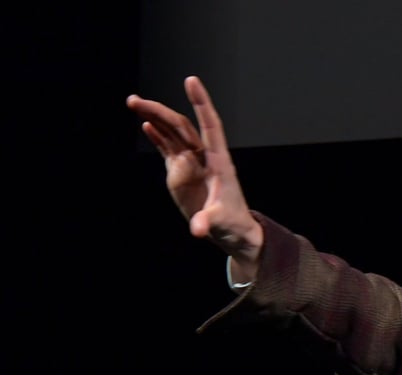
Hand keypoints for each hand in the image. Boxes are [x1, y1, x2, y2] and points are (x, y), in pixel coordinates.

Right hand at [127, 76, 262, 278]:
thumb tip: (197, 230)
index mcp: (219, 161)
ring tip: (133, 103)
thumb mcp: (220, 222)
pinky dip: (157, 135)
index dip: (202, 103)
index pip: (210, 125)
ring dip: (154, 117)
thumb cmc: (231, 223)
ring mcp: (192, 162)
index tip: (191, 80)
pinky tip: (145, 124)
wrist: (231, 230)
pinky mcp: (181, 171)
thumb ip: (207, 222)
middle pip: (182, 125)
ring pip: (172, 133)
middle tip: (134, 101)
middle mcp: (204, 157)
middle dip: (160, 111)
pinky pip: (168, 148)